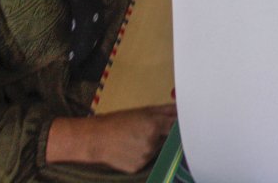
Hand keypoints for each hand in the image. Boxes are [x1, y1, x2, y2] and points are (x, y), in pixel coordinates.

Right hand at [46, 104, 177, 171]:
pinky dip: (142, 155)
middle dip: (162, 135)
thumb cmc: (119, 121)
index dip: (177, 127)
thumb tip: (181, 110)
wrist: (96, 138)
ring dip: (152, 145)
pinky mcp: (139, 167)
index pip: (177, 128)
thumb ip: (166, 110)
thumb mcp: (143, 111)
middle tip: (146, 131)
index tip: (178, 126)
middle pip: (167, 140)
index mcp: (154, 125)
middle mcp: (152, 142)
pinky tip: (131, 149)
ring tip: (135, 139)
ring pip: (158, 151)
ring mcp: (146, 156)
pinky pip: (148, 161)